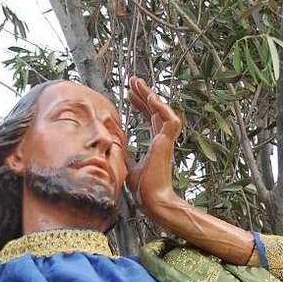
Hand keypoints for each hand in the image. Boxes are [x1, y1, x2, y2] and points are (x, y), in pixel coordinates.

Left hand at [125, 76, 182, 216]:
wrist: (152, 200)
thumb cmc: (143, 188)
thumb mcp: (128, 165)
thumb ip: (124, 152)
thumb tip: (113, 143)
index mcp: (156, 143)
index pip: (149, 118)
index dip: (140, 105)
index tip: (129, 95)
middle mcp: (162, 139)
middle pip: (155, 110)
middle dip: (144, 94)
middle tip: (133, 81)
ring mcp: (166, 140)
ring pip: (162, 111)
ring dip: (151, 96)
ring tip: (138, 84)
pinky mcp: (167, 143)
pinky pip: (169, 120)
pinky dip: (161, 108)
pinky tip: (150, 98)